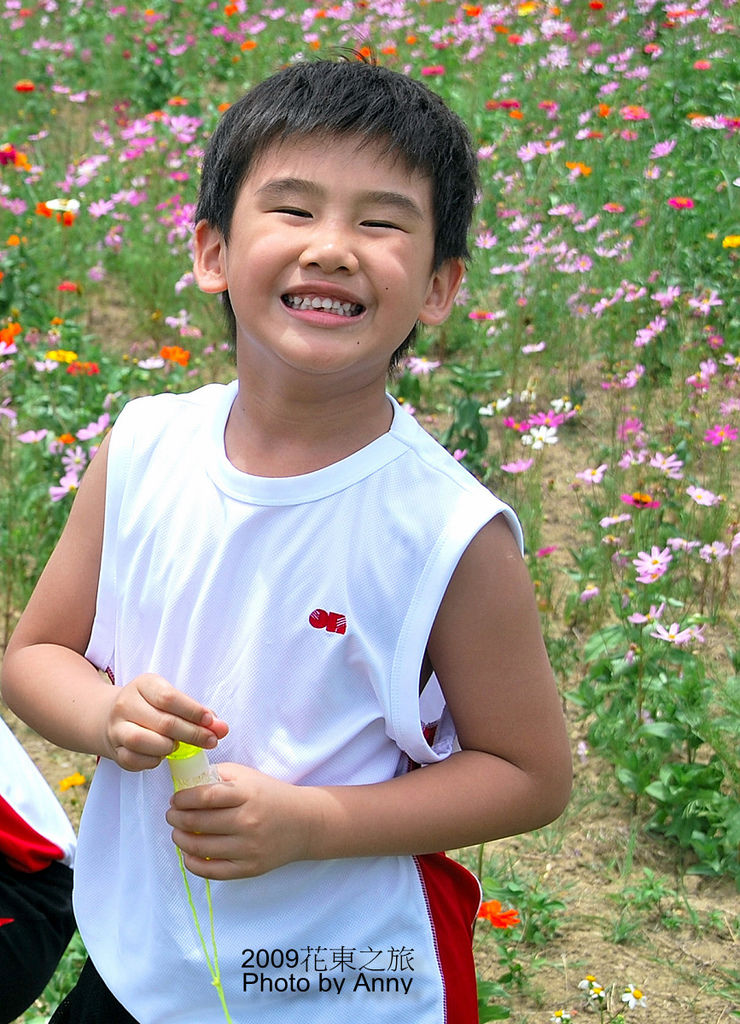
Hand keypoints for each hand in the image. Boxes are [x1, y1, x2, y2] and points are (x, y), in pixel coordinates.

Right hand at [104, 673, 228, 771]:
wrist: (108, 716)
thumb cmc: (149, 706)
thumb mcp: (169, 698)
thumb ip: (195, 711)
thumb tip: (220, 727)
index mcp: (142, 685)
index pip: (169, 698)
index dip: (193, 711)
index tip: (212, 722)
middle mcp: (125, 704)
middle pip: (162, 722)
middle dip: (192, 734)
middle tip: (211, 741)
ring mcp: (116, 728)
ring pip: (142, 742)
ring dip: (168, 747)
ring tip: (178, 746)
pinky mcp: (113, 750)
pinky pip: (134, 760)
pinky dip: (152, 761)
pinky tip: (162, 756)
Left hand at [165, 763, 315, 878]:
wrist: (304, 823)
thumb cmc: (271, 796)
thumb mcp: (248, 776)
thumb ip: (219, 775)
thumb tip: (187, 783)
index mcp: (247, 795)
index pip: (205, 796)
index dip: (182, 799)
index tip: (175, 799)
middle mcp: (247, 821)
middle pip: (198, 822)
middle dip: (176, 818)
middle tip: (171, 815)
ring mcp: (248, 848)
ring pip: (200, 847)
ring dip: (180, 839)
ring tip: (177, 833)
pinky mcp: (249, 868)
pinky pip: (212, 871)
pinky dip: (193, 864)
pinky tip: (188, 854)